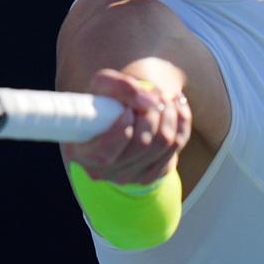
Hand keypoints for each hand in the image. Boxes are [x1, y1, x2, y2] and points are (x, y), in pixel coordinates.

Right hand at [60, 69, 190, 186]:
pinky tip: (174, 106)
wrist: (121, 113)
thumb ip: (121, 88)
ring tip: (161, 96)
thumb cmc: (105, 101)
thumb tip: (150, 102)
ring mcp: (132, 177)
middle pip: (142, 144)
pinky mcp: (155, 173)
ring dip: (168, 112)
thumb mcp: (103, 86)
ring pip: (164, 143)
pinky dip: (181, 119)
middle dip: (151, 112)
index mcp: (83, 154)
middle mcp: (106, 173)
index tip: (127, 109)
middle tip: (151, 93)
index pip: (105, 153)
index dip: (121, 129)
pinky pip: (178, 144)